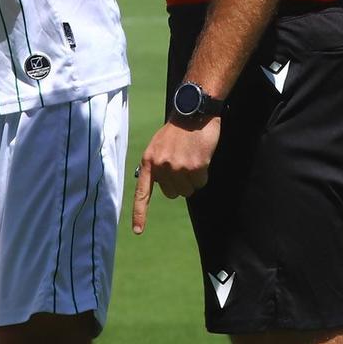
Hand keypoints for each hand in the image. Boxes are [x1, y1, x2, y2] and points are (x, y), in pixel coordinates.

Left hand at [130, 117, 221, 233]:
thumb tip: (162, 187)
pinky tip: (202, 157)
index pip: (142, 193)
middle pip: (173, 193)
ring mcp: (178, 168)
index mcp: (148, 161)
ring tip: (192, 157)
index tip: (138, 231)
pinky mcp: (195, 167)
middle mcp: (161, 167)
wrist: (194, 112)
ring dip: (193, 178)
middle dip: (180, 182)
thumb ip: (157, 165)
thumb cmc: (177, 130)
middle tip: (183, 161)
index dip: (140, 213)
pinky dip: (204, 173)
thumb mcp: (158, 146)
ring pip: (188, 190)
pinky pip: (201, 182)